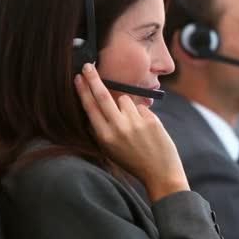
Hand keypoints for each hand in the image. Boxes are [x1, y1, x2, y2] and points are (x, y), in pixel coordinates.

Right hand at [74, 63, 188, 200]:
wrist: (160, 173)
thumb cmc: (133, 160)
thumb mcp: (110, 150)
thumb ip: (102, 129)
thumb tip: (95, 105)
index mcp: (105, 137)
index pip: (90, 108)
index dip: (83, 91)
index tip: (78, 77)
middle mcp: (118, 128)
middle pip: (103, 96)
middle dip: (93, 79)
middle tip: (88, 65)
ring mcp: (136, 123)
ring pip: (125, 100)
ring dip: (127, 106)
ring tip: (135, 126)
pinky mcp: (151, 120)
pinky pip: (142, 107)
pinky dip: (143, 114)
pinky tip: (147, 130)